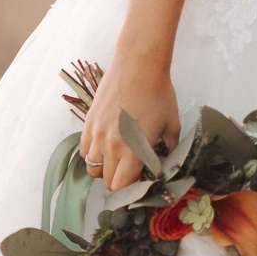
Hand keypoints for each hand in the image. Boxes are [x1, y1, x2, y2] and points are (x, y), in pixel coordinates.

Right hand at [79, 56, 179, 191]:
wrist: (138, 65)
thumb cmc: (159, 93)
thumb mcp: (172, 123)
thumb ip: (169, 148)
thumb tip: (166, 162)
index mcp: (133, 150)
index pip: (122, 187)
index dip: (131, 190)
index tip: (140, 182)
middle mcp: (111, 146)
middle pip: (107, 181)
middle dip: (119, 180)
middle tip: (131, 170)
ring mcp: (97, 134)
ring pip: (93, 168)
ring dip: (105, 169)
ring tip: (118, 158)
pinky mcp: (88, 123)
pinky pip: (84, 151)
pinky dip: (93, 155)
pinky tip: (106, 146)